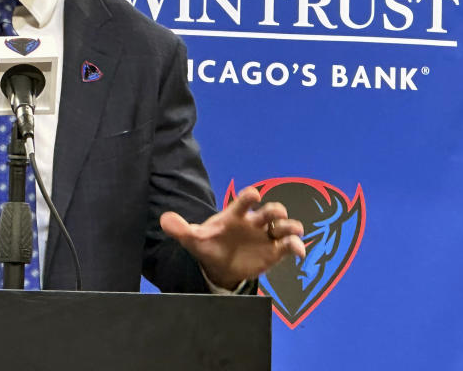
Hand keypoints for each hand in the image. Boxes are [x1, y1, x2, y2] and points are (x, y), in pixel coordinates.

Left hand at [159, 187, 304, 289]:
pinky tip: (299, 254)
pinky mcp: (275, 251)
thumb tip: (163, 219)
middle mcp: (254, 222)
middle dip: (276, 210)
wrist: (219, 266)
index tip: (254, 196)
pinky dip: (297, 247)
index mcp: (235, 215)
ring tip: (291, 233)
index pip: (245, 200)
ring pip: (286, 225)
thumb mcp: (193, 238)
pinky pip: (290, 246)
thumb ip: (180, 228)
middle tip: (274, 217)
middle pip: (272, 210)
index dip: (251, 196)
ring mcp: (266, 236)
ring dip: (292, 227)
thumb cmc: (208, 245)